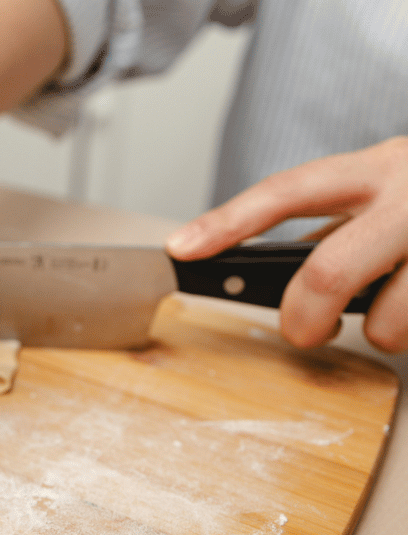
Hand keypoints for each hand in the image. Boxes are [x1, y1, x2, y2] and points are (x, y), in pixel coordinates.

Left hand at [166, 137, 407, 352]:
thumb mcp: (384, 191)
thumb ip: (334, 225)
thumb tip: (263, 269)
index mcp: (375, 170)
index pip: (285, 192)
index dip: (227, 222)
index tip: (181, 249)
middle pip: (329, 269)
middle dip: (302, 316)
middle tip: (303, 332)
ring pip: (391, 321)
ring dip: (386, 333)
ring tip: (400, 309)